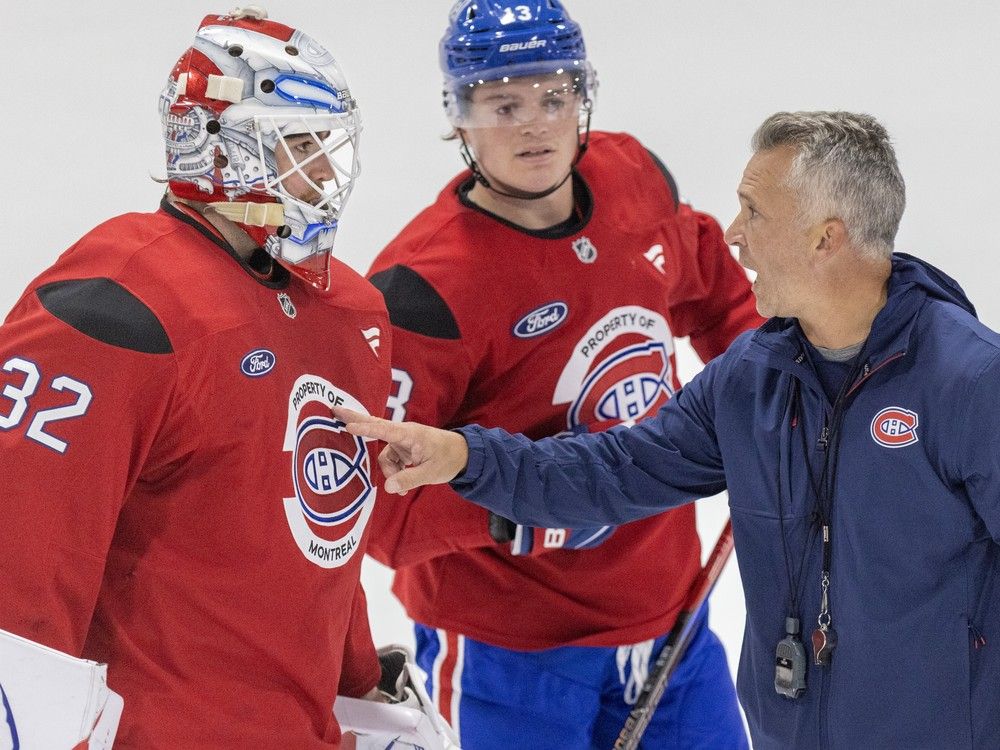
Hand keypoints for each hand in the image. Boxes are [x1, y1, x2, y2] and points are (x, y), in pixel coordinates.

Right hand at [332, 407, 469, 494]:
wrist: (464, 455)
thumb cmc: (449, 459)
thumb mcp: (431, 473)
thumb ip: (409, 479)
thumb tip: (387, 488)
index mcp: (410, 434)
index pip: (383, 429)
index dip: (365, 428)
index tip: (347, 425)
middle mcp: (403, 434)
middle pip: (375, 427)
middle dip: (355, 420)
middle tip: (333, 410)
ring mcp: (402, 442)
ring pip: (384, 457)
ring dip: (390, 473)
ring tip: (404, 488)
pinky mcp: (403, 450)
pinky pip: (391, 462)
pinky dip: (395, 474)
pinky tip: (404, 486)